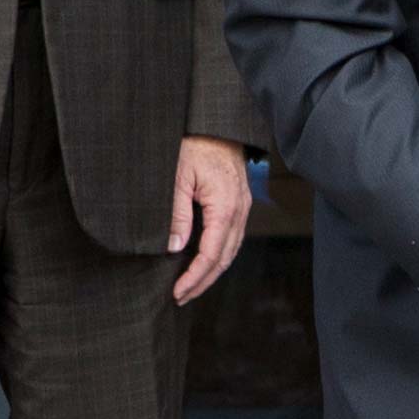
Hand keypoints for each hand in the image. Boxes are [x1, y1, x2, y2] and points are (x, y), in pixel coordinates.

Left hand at [168, 136, 252, 303]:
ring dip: (212, 270)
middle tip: (182, 297)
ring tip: (191, 285)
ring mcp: (243, 206)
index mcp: (225, 207)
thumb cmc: (194, 144)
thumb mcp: (177, 178)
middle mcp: (240, 210)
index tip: (178, 291)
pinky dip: (220, 254)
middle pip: (225, 258)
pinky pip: (233, 236)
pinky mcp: (240, 201)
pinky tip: (205, 260)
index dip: (195, 277)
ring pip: (232, 249)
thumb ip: (177, 214)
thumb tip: (175, 248)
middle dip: (204, 281)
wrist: (215, 122)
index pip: (212, 254)